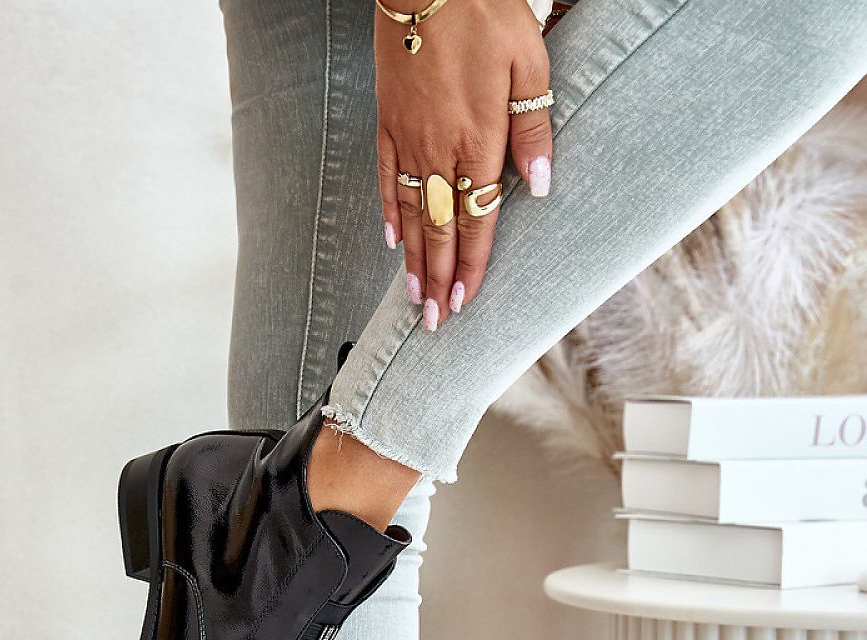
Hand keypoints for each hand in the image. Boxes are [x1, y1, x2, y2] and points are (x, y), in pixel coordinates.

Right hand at [375, 0, 551, 328]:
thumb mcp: (529, 64)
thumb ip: (533, 130)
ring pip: (413, 214)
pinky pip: (388, 179)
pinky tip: (394, 241)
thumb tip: (537, 189)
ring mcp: (408, 138)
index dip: (472, 268)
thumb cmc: (485, 14)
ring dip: (415, 261)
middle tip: (435, 323)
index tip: (467, 303)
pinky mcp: (388, 121)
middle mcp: (439, 150)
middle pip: (441, 230)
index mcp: (478, 142)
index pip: (477, 222)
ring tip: (416, 298)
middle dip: (439, 281)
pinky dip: (392, 213)